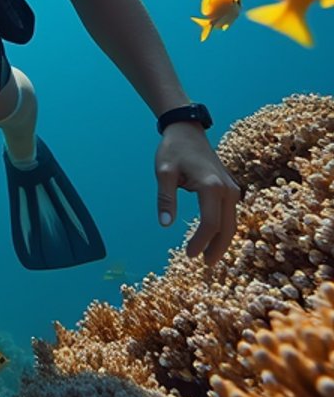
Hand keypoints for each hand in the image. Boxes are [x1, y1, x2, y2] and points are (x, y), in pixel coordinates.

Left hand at [155, 125, 240, 266]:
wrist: (187, 130)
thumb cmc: (173, 150)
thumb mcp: (163, 172)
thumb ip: (165, 198)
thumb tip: (165, 225)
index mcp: (211, 185)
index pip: (210, 223)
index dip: (200, 242)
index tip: (188, 255)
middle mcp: (227, 189)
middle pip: (227, 227)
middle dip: (217, 248)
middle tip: (205, 265)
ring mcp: (232, 188)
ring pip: (232, 222)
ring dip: (223, 241)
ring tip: (209, 257)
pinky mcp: (230, 188)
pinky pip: (231, 214)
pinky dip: (224, 229)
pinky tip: (214, 239)